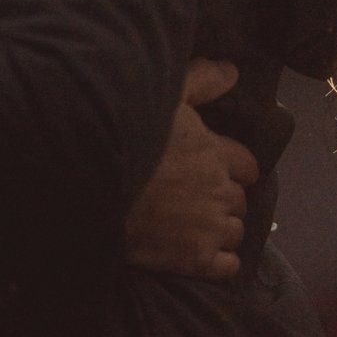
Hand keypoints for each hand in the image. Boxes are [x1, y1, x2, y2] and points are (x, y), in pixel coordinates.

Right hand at [122, 59, 259, 280]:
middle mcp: (218, 190)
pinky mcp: (196, 260)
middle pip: (239, 199)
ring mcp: (209, 228)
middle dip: (223, 197)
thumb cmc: (125, 137)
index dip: (233, 166)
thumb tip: (234, 70)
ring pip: (234, 231)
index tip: (216, 167)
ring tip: (193, 223)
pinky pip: (228, 266)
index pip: (246, 165)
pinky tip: (199, 251)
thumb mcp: (163, 96)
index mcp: (214, 152)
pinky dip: (220, 260)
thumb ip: (202, 80)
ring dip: (220, 227)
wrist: (90, 188)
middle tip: (195, 195)